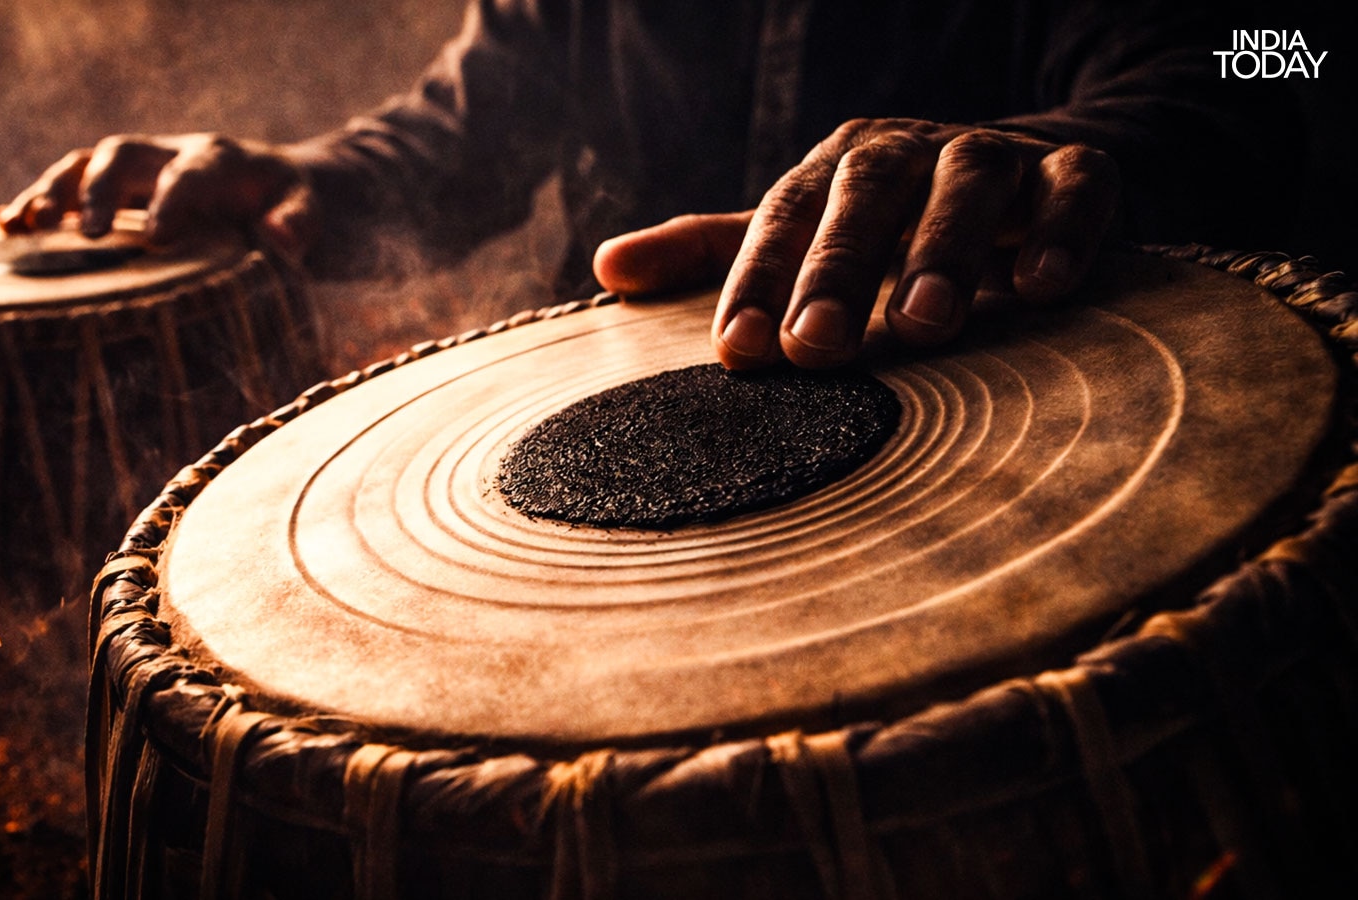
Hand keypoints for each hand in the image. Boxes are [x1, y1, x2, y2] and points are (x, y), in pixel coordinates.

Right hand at [0, 133, 316, 256]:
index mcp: (214, 158)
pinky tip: (3, 228)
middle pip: (118, 155)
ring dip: (49, 192)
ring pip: (80, 165)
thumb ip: (298, 222)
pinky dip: (34, 202)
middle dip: (96, 190)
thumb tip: (280, 237)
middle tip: (81, 234)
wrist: (265, 185)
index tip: (156, 239)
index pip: (187, 173)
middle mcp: (164, 153)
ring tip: (22, 226)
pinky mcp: (110, 187)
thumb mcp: (304, 210)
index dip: (170, 200)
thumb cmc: (284, 204)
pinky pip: (64, 185)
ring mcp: (132, 168)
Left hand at [593, 119, 1119, 368]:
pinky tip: (1039, 288)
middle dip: (838, 273)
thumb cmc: (889, 222)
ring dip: (946, 249)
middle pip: (867, 198)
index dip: (759, 281)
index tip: (738, 354)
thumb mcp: (803, 231)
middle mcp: (909, 152)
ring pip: (968, 186)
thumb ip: (716, 250)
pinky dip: (1062, 230)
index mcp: (836, 169)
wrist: (1019, 171)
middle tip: (816, 349)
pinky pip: (1075, 189)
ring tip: (925, 323)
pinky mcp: (1077, 171)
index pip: (784, 219)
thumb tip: (606, 270)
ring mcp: (993, 157)